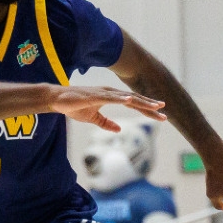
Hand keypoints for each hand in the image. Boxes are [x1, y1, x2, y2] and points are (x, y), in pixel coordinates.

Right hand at [47, 86, 165, 130]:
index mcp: (112, 97)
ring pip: (126, 98)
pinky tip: (131, 100)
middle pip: (135, 100)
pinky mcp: (94, 95)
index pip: (134, 103)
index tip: (161, 115)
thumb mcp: (93, 118)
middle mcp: (111, 93)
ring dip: (141, 102)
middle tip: (164, 112)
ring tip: (155, 106)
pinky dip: (121, 98)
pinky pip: (110, 98)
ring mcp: (103, 93)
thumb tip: (119, 129)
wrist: (57, 99)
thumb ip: (106, 123)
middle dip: (150, 107)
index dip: (147, 109)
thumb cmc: (74, 106)